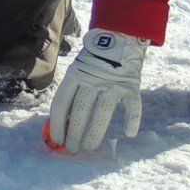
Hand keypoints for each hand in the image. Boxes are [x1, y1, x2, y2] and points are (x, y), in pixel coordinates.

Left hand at [44, 30, 146, 154]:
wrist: (119, 39)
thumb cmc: (93, 64)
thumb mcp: (77, 72)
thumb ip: (71, 94)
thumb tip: (60, 125)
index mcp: (74, 75)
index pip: (61, 102)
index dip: (57, 123)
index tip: (56, 141)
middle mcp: (92, 79)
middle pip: (80, 110)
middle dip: (74, 133)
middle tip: (73, 150)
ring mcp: (112, 83)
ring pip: (103, 112)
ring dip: (95, 133)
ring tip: (89, 148)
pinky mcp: (131, 86)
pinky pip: (133, 106)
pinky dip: (132, 119)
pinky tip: (128, 133)